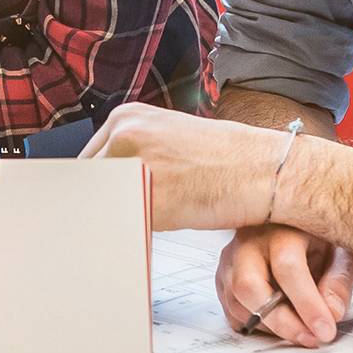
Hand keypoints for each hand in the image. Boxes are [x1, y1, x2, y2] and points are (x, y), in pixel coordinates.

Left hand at [83, 102, 288, 229]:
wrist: (265, 170)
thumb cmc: (227, 161)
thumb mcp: (169, 140)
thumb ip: (134, 155)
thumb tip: (108, 185)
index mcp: (126, 117)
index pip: (88, 160)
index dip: (97, 189)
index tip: (99, 205)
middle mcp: (124, 134)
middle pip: (87, 182)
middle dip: (101, 204)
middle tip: (115, 220)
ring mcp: (134, 164)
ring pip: (99, 205)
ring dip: (112, 220)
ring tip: (134, 228)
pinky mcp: (147, 197)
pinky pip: (121, 225)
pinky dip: (129, 234)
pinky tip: (147, 235)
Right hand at [219, 224, 352, 346]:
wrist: (295, 224)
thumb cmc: (319, 236)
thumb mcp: (343, 251)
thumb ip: (339, 280)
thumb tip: (332, 312)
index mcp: (281, 228)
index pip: (287, 268)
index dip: (306, 304)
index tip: (325, 330)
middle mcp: (249, 241)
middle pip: (247, 285)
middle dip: (280, 321)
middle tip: (309, 338)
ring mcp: (230, 259)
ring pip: (236, 302)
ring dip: (270, 326)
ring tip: (301, 330)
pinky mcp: (224, 277)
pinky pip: (231, 310)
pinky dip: (256, 324)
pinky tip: (281, 322)